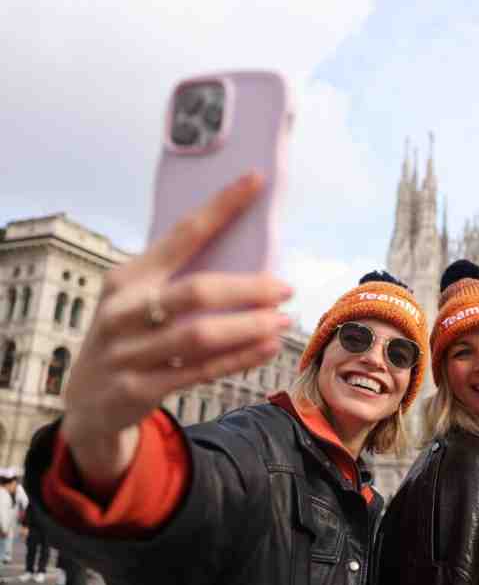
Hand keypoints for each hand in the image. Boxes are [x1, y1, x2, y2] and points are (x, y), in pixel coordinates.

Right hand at [60, 173, 293, 489]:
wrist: (87, 404)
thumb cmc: (130, 339)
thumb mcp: (138, 303)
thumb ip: (179, 281)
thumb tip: (249, 256)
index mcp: (128, 278)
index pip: (183, 233)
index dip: (222, 206)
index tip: (256, 180)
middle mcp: (123, 311)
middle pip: (197, 291)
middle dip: (249, 288)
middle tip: (285, 288)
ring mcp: (127, 352)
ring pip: (200, 335)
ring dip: (249, 327)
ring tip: (282, 320)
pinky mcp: (137, 389)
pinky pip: (201, 370)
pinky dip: (240, 358)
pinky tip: (268, 347)